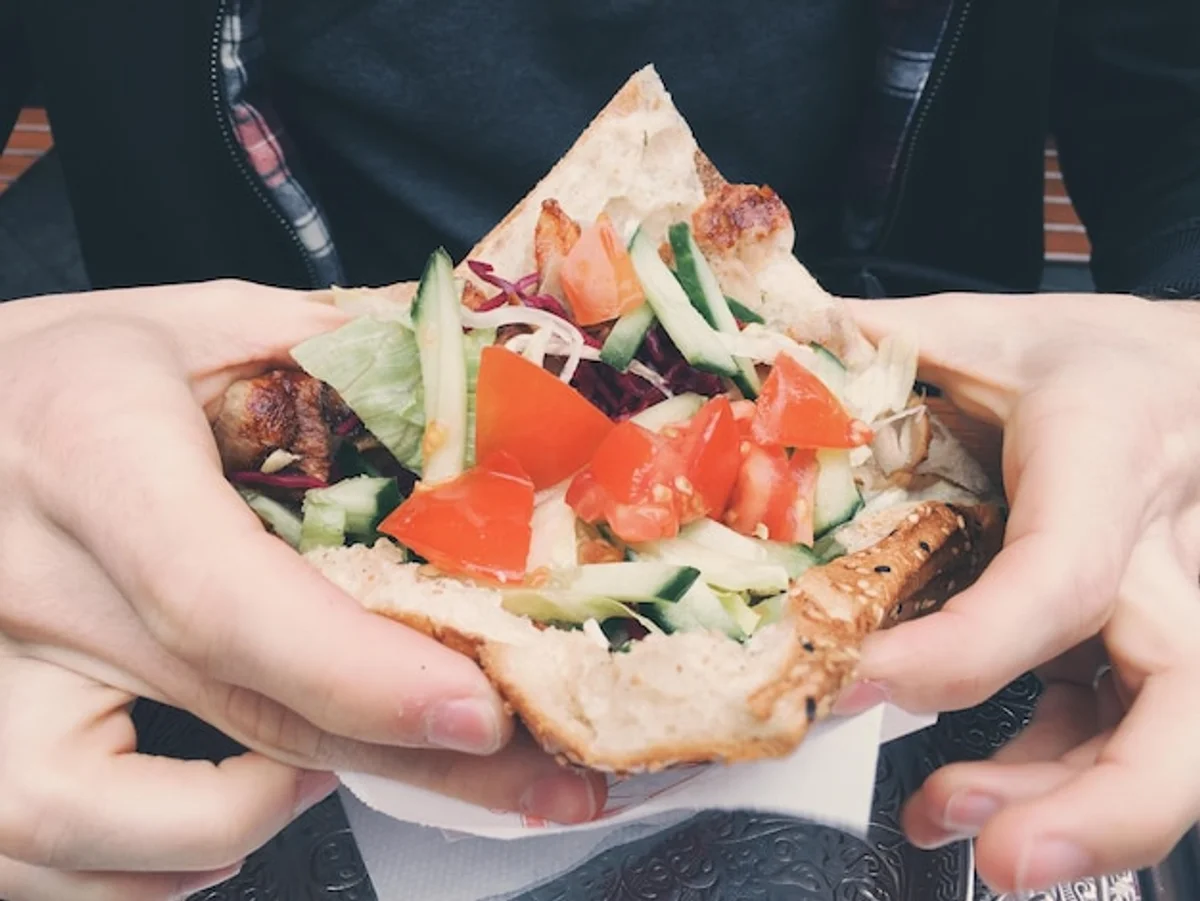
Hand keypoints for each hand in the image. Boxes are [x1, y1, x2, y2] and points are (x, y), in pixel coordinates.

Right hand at [0, 282, 603, 900]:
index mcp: (95, 450)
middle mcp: (28, 578)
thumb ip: (336, 355)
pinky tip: (241, 803)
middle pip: (234, 713)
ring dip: (271, 815)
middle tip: (535, 775)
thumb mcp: (193, 325)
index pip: (223, 595)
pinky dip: (163, 864)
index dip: (359, 672)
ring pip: (119, 830)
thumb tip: (484, 389)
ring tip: (354, 760)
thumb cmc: (57, 370)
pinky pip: (53, 864)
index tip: (478, 711)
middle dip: (407, 760)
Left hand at [839, 293, 1199, 893]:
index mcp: (1110, 461)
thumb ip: (879, 342)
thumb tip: (764, 348)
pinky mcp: (1148, 648)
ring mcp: (1172, 613)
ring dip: (1066, 810)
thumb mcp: (989, 332)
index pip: (1058, 576)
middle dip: (1107, 803)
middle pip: (1183, 705)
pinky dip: (1052, 778)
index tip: (866, 678)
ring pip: (1170, 744)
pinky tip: (973, 794)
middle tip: (1004, 855)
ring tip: (953, 825)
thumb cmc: (1101, 361)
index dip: (965, 648)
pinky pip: (1118, 732)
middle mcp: (1163, 556)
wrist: (1192, 378)